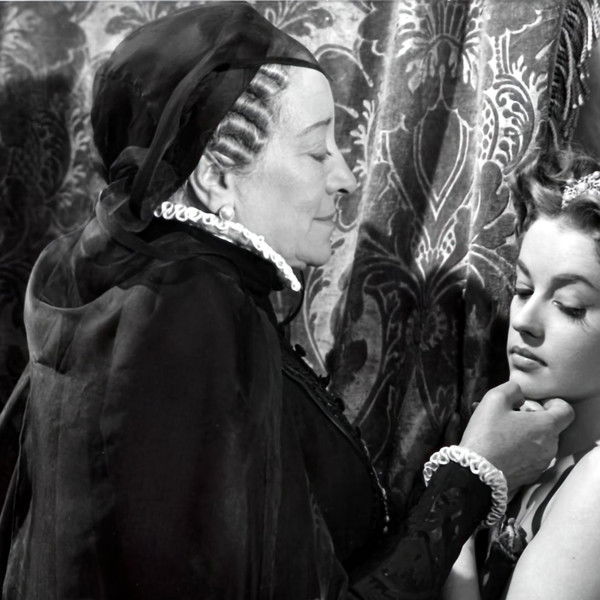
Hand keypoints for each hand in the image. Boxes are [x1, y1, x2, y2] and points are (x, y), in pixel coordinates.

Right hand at [459, 382, 573, 490]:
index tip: (533, 404)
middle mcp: (550, 446)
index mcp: (546, 426)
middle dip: (531, 418)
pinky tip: (497, 445)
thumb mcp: (494, 399)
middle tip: (508, 415)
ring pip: (538, 441)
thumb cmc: (487, 434)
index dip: (552, 403)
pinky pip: (530, 456)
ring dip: (522, 433)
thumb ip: (512, 389)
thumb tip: (520, 395)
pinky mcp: (531, 475)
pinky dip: (518, 448)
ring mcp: (541, 463)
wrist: (477, 472)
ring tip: (497, 429)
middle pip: (549, 426)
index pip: (566, 410)